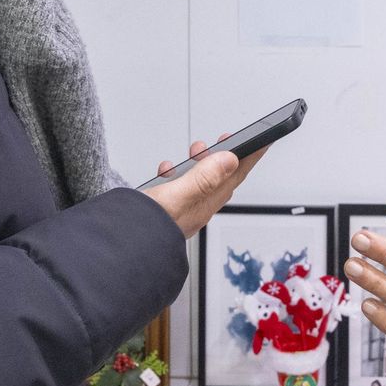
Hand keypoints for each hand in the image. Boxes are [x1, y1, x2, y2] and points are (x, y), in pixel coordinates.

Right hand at [141, 137, 265, 238]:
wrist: (121, 247)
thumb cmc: (146, 228)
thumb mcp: (177, 197)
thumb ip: (203, 178)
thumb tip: (230, 160)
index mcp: (203, 204)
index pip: (234, 176)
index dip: (250, 157)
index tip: (264, 141)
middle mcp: (195, 209)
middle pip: (219, 178)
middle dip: (225, 156)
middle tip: (226, 138)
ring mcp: (180, 210)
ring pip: (198, 182)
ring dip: (200, 163)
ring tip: (196, 150)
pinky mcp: (165, 210)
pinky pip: (178, 188)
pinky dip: (177, 174)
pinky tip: (167, 170)